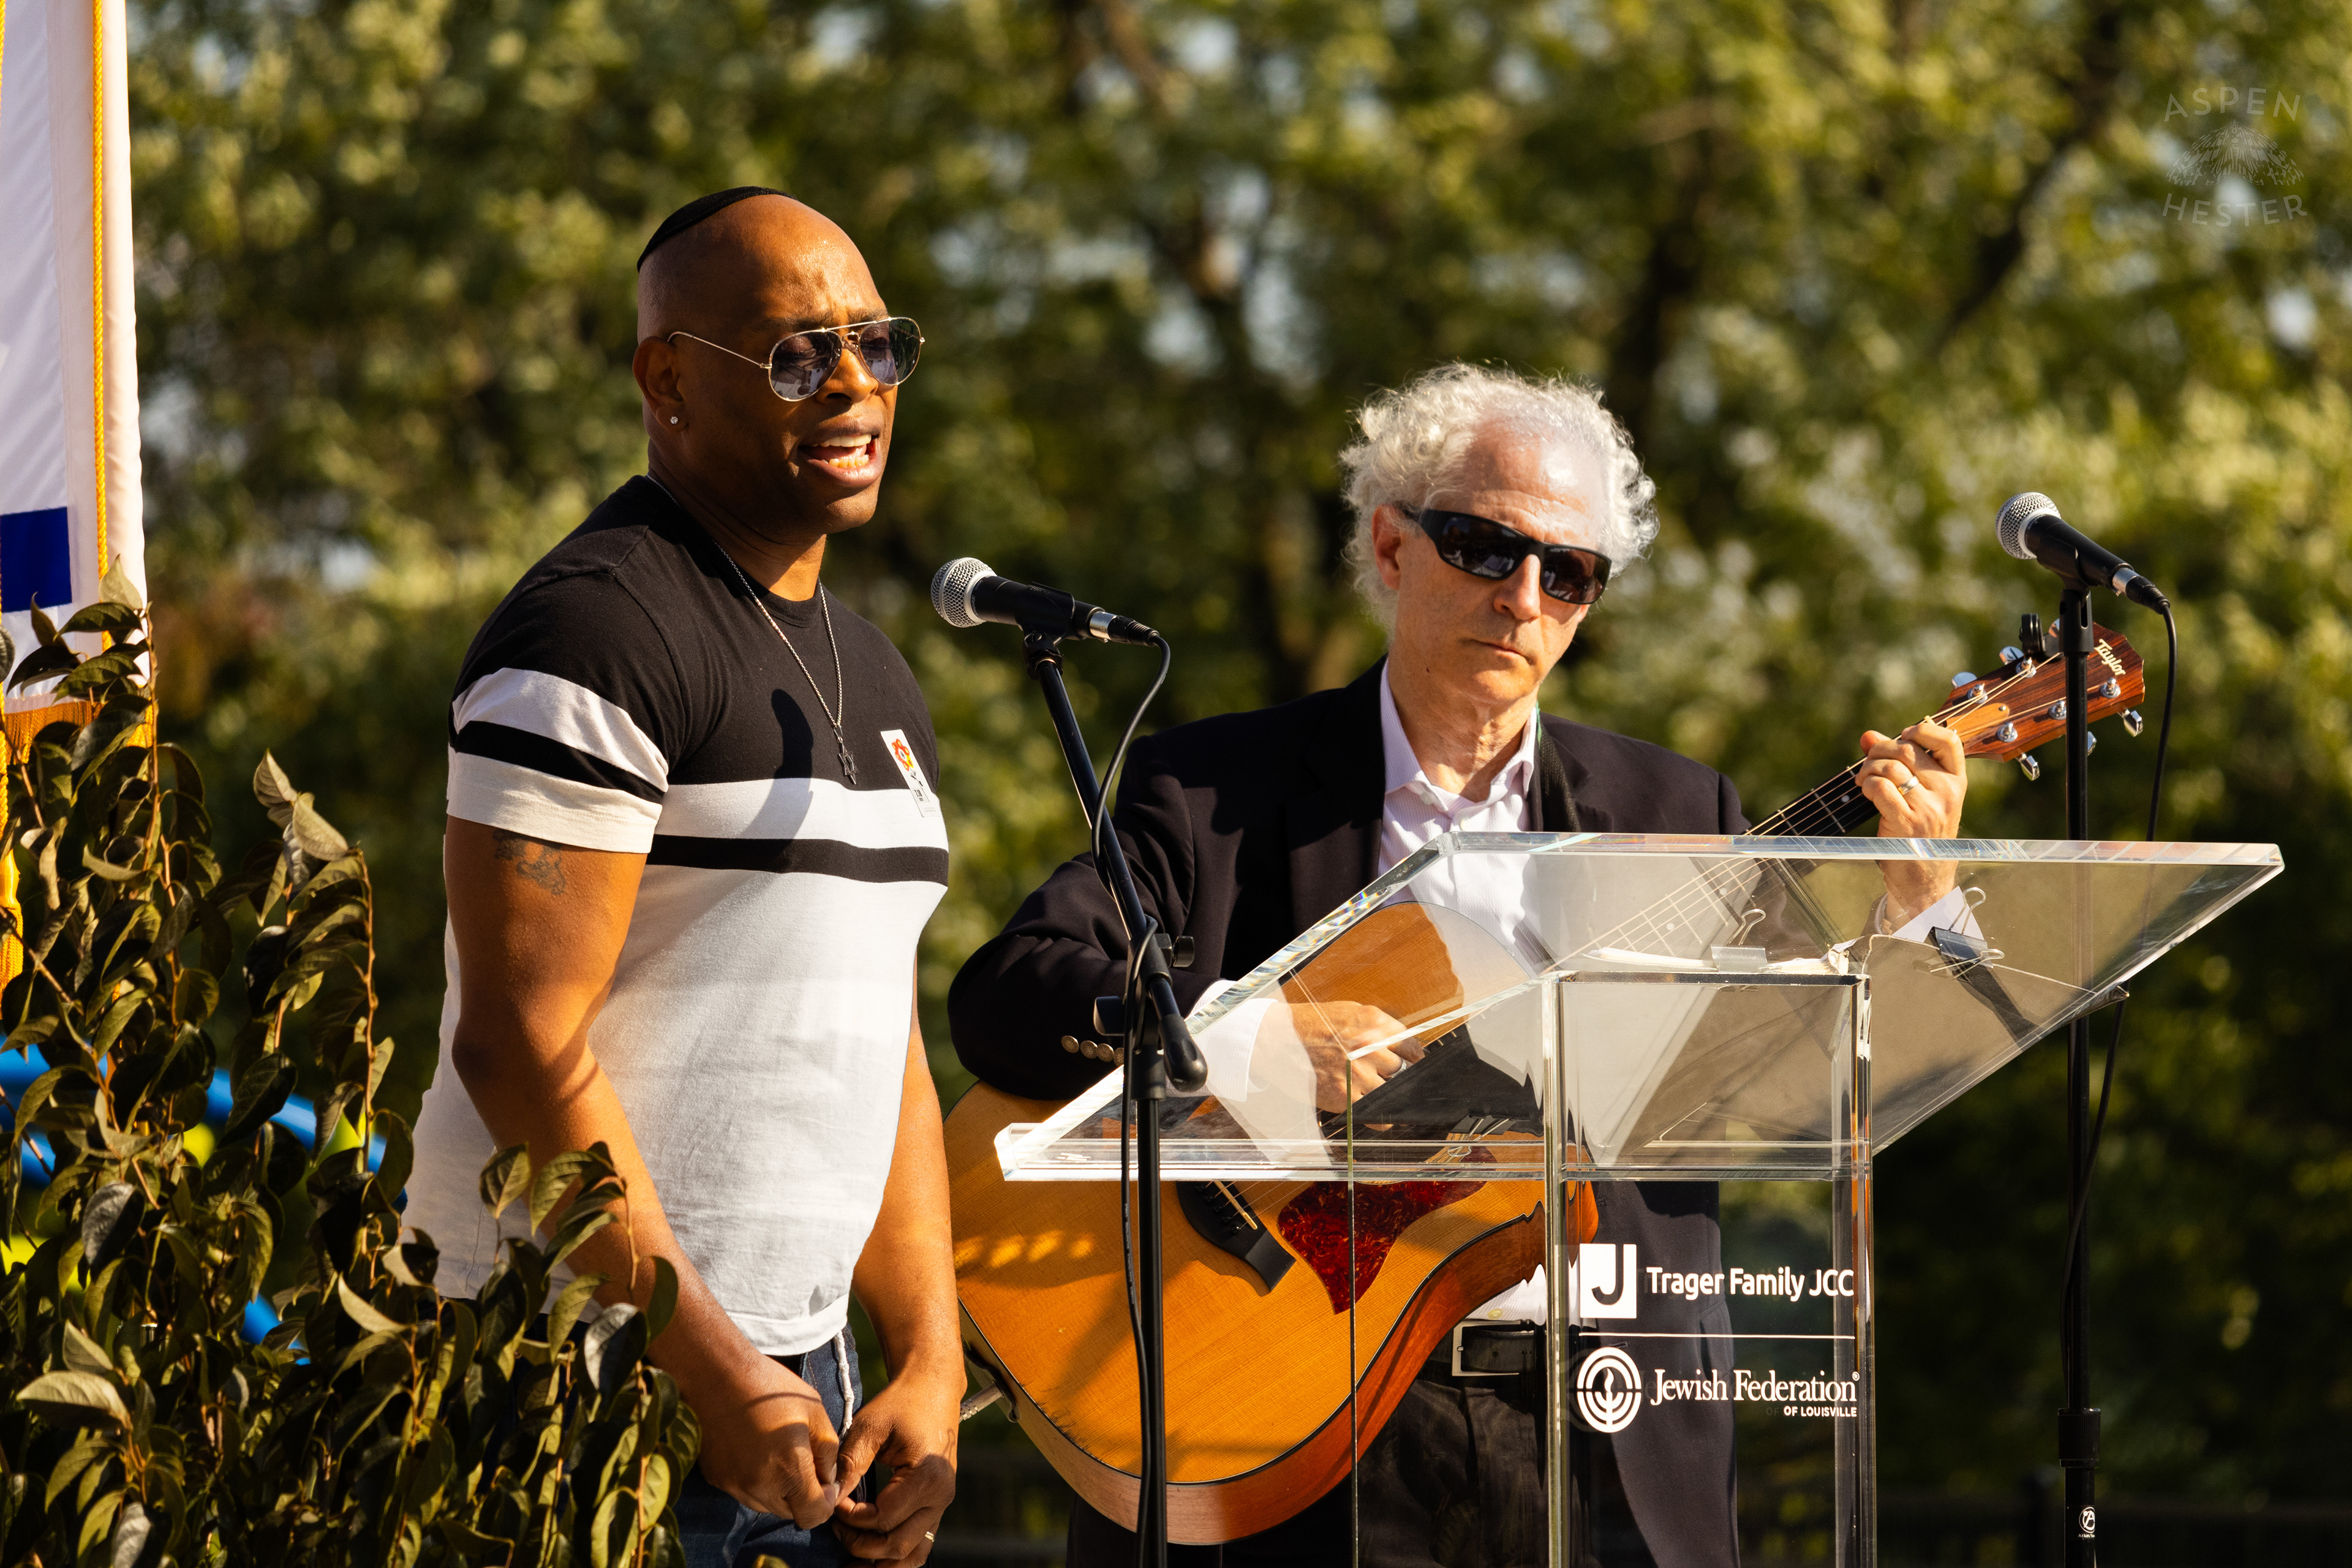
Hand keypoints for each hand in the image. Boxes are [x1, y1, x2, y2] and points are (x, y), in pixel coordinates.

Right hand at [675, 1352, 842, 1527]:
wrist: (716, 1374)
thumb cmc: (770, 1388)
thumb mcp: (815, 1411)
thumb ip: (828, 1452)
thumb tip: (828, 1480)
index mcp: (788, 1469)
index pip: (813, 1516)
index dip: (824, 1501)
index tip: (823, 1477)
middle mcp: (759, 1486)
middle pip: (790, 1512)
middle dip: (802, 1494)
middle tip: (801, 1458)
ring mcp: (734, 1486)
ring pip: (767, 1504)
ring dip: (778, 1489)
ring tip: (776, 1450)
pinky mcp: (717, 1479)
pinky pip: (745, 1491)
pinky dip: (755, 1480)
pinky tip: (754, 1449)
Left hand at [831, 1367, 960, 1563]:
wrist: (933, 1388)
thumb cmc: (901, 1402)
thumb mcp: (870, 1425)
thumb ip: (850, 1462)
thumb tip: (831, 1497)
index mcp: (926, 1476)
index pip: (881, 1518)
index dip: (850, 1517)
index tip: (833, 1501)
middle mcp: (940, 1496)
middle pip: (897, 1544)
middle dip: (860, 1544)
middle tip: (836, 1527)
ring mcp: (942, 1504)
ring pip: (913, 1554)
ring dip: (881, 1563)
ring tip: (852, 1563)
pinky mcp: (937, 1505)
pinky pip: (920, 1544)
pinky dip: (897, 1556)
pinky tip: (872, 1560)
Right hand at [1279, 1000, 1422, 1112]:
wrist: (1276, 1039)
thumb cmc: (1310, 1024)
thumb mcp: (1349, 1013)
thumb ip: (1378, 1028)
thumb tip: (1402, 1046)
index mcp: (1374, 1024)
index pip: (1412, 1047)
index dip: (1415, 1059)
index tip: (1414, 1066)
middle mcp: (1370, 1047)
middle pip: (1403, 1070)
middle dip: (1396, 1075)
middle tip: (1387, 1078)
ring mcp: (1358, 1073)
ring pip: (1392, 1092)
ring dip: (1388, 1094)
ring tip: (1377, 1093)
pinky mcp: (1345, 1096)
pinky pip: (1376, 1113)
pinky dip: (1380, 1116)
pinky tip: (1376, 1112)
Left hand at [1858, 718, 1967, 926]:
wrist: (1925, 883)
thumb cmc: (1920, 837)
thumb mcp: (1922, 798)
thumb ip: (1900, 764)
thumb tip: (1867, 735)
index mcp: (1957, 783)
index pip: (1949, 740)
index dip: (1921, 729)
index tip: (1902, 736)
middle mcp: (1947, 792)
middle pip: (1908, 749)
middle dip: (1879, 750)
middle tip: (1869, 764)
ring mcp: (1929, 808)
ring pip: (1891, 767)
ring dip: (1868, 769)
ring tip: (1863, 781)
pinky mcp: (1907, 823)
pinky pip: (1881, 787)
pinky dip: (1866, 785)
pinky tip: (1864, 792)